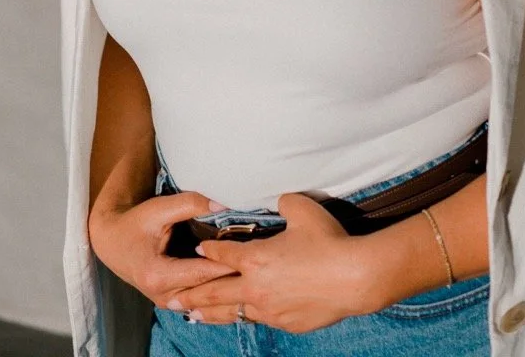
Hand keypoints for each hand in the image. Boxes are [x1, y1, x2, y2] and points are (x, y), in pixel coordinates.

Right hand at [88, 190, 240, 306]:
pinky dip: (218, 287)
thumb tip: (223, 204)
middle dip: (233, 277)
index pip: (203, 273)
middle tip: (261, 264)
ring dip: (228, 284)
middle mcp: (164, 295)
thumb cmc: (135, 223)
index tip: (254, 255)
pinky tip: (237, 275)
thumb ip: (190, 204)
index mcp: (158, 275)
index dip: (228, 263)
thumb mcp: (159, 209)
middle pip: (208, 290)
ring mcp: (169, 302)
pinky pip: (201, 297)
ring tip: (254, 269)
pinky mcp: (174, 300)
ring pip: (207, 298)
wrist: (112, 242)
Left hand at [161, 192, 367, 331]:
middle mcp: (255, 287)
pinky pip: (260, 319)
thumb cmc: (328, 241)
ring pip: (233, 312)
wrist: (353, 278)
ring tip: (194, 315)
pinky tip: (241, 317)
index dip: (209, 249)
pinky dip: (246, 317)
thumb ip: (283, 203)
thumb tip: (278, 201)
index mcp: (255, 258)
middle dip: (191, 294)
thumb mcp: (302, 210)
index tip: (198, 249)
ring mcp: (269, 309)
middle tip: (171, 299)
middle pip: (215, 291)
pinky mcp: (286, 322)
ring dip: (212, 312)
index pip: (222, 253)